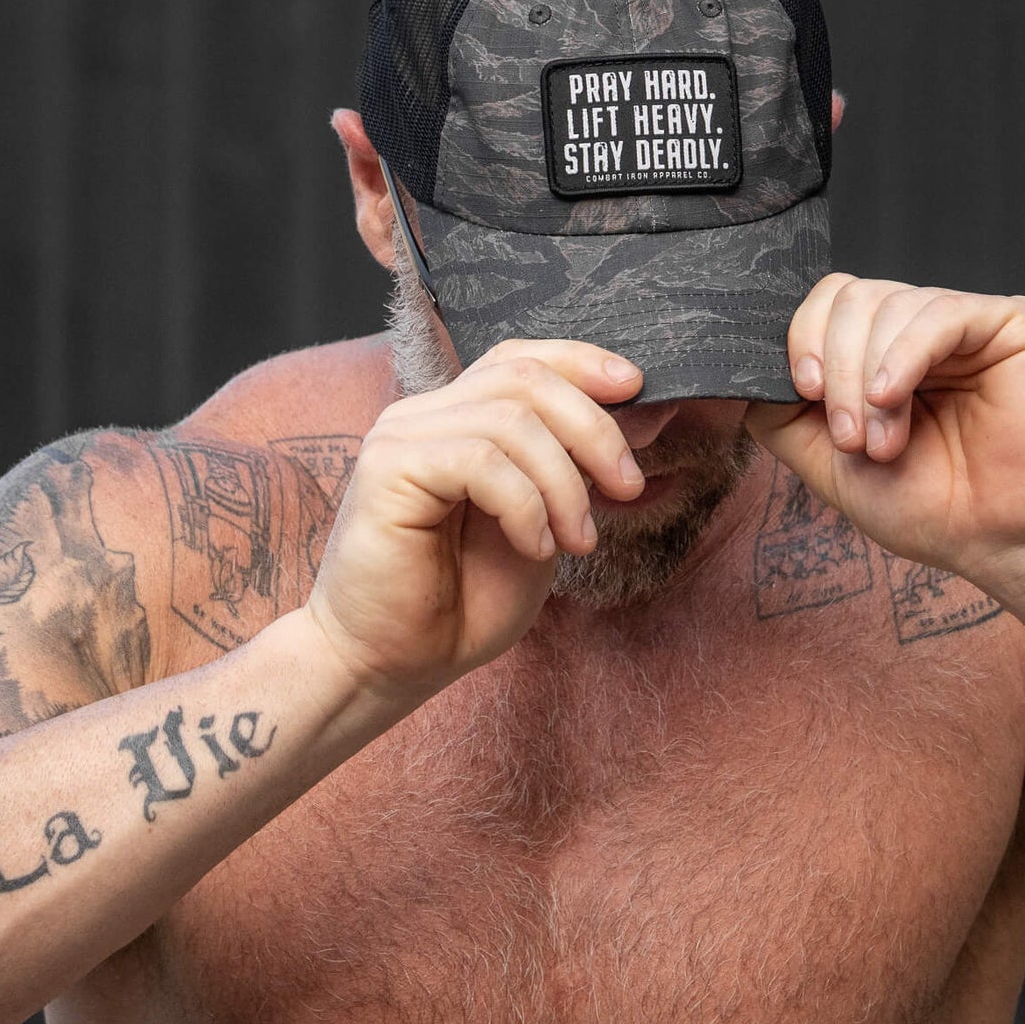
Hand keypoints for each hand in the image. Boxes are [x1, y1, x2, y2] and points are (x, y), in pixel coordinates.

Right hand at [306, 342, 645, 698]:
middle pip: (525, 379)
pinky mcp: (388, 470)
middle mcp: (424, 417)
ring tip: (576, 542)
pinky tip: (533, 548)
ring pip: (512, 420)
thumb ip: (568, 471)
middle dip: (594, 429)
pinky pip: (482, 461)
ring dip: (564, 485)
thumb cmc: (461, 604)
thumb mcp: (540, 525)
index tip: (636, 387)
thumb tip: (630, 421)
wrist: (394, 664)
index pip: (520, 359)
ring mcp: (401, 438)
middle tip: (628, 488)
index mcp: (456, 420)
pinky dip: (526, 507)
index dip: (581, 361)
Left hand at [744, 278, 1024, 588]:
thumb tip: (744, 373)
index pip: (827, 303)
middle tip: (855, 441)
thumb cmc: (928, 506)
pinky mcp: (1011, 323)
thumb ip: (782, 415)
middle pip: (849, 298)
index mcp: (879, 352)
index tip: (803, 393)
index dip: (803, 338)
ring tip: (886, 443)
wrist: (1000, 540)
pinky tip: (893, 398)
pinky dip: (903, 356)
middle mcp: (919, 329)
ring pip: (887, 305)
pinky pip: (938, 314)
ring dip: (869, 381)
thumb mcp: (827, 463)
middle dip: (835, 372)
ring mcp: (964, 322)